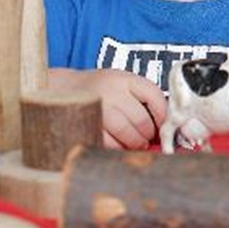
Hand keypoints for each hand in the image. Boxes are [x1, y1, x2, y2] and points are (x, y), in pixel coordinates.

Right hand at [48, 68, 166, 149]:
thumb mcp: (124, 83)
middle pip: (141, 119)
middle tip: (148, 138)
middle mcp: (111, 91)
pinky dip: (118, 148)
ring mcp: (97, 108)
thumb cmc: (101, 89)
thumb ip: (143, 99)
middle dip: (148, 134)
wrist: (63, 89)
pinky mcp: (86, 125)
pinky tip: (119, 145)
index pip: (154, 96)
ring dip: (135, 143)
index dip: (163, 116)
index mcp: (125, 79)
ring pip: (126, 133)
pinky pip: (109, 143)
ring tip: (136, 143)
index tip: (163, 126)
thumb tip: (164, 126)